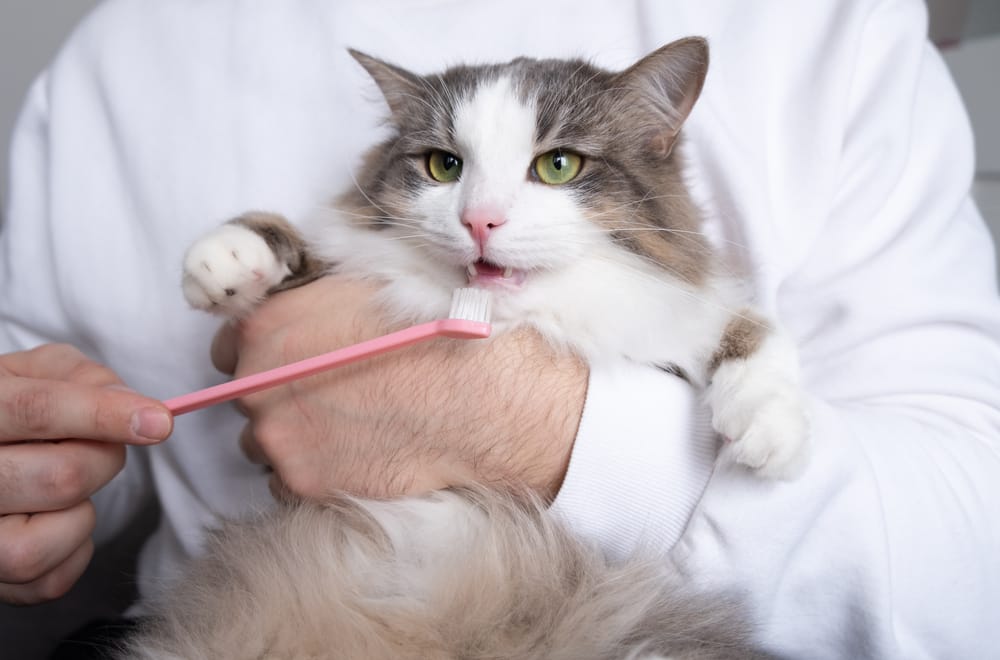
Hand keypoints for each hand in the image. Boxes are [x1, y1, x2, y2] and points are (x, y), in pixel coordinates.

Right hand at [0, 344, 172, 604]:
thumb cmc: (10, 405)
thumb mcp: (36, 373)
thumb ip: (84, 379)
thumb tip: (134, 407)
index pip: (37, 411)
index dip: (104, 415)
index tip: (159, 422)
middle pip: (60, 478)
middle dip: (104, 460)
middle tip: (99, 447)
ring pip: (39, 545)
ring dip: (80, 515)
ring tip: (65, 487)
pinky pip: (46, 582)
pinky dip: (74, 553)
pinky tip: (60, 521)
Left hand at [214, 277, 587, 501]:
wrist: (478, 395)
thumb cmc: (432, 333)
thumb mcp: (365, 288)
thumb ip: (310, 305)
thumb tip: (297, 314)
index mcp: (267, 328)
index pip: (227, 348)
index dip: (263, 355)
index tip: (289, 363)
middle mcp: (258, 384)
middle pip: (248, 399)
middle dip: (281, 397)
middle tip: (334, 395)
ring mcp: (278, 439)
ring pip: (266, 444)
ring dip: (295, 438)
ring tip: (349, 429)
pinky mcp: (305, 484)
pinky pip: (289, 482)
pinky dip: (316, 473)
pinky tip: (357, 455)